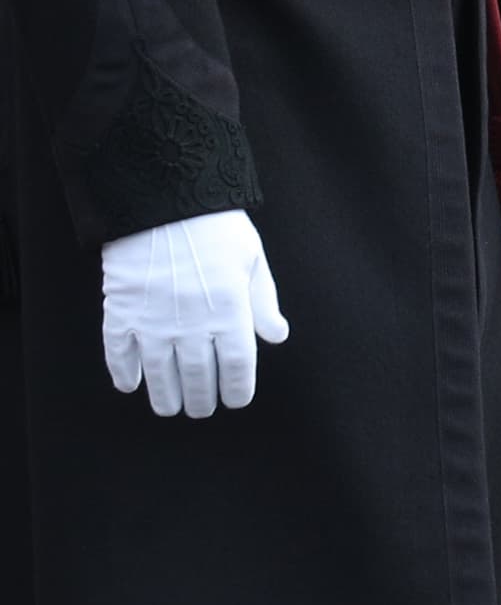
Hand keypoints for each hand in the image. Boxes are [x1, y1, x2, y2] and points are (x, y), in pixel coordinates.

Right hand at [102, 209, 288, 418]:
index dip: (237, 390)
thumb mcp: (250, 256)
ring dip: (165, 398)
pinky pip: (119, 355)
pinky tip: (131, 384)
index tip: (235, 399)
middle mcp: (192, 324)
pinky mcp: (122, 312)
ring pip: (160, 376)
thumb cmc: (215, 223)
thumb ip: (263, 301)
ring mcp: (153, 321)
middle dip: (201, 400)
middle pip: (198, 379)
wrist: (164, 196)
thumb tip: (277, 336)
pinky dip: (124, 375)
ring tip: (171, 407)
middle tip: (201, 408)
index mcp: (229, 310)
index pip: (236, 368)